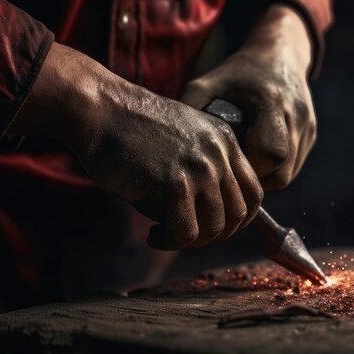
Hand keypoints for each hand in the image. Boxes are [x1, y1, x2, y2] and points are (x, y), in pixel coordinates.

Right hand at [11, 43, 262, 249]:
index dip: (239, 219)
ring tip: (166, 235)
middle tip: (188, 237)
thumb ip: (204, 175)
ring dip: (191, 241)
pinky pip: (186, 233)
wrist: (99, 110)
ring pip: (214, 227)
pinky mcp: (175, 184)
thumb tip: (210, 224)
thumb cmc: (131, 131)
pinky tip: (154, 237)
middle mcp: (219, 154)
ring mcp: (200, 168)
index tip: (216, 229)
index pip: (254, 192)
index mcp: (225, 141)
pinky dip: (171, 243)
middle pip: (238, 214)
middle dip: (215, 235)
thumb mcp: (182, 144)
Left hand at [182, 5, 316, 189]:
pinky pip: (293, 166)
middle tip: (232, 169)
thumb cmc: (237, 73)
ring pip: (288, 174)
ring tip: (241, 162)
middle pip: (283, 173)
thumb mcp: (208, 83)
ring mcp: (308, 127)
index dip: (249, 167)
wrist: (279, 54)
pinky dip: (274, 169)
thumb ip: (190, 110)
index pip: (271, 154)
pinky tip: (255, 156)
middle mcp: (296, 116)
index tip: (229, 160)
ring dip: (263, 176)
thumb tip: (167, 147)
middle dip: (255, 179)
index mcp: (272, 102)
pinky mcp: (312, 134)